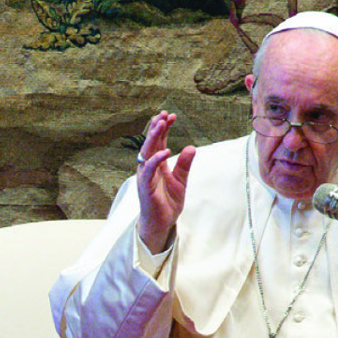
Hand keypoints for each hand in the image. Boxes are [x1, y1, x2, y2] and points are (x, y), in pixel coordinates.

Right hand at [136, 112, 194, 254]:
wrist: (162, 224)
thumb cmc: (167, 203)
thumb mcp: (181, 180)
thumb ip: (184, 164)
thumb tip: (191, 147)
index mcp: (157, 164)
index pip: (159, 142)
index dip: (164, 128)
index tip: (172, 116)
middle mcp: (149, 167)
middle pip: (151, 142)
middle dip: (157, 127)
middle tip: (165, 114)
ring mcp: (145, 176)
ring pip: (147, 152)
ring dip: (153, 137)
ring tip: (161, 124)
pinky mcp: (145, 187)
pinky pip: (149, 170)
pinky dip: (156, 159)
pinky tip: (166, 151)